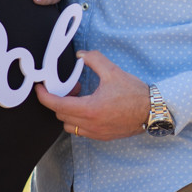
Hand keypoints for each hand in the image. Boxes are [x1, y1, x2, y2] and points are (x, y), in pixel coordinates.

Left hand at [35, 51, 150, 140]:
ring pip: (69, 125)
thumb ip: (94, 60)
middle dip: (59, 100)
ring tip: (80, 99)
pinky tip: (89, 108)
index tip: (39, 89)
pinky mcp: (101, 137)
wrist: (152, 111)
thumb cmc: (134, 92)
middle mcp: (90, 124)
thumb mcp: (113, 72)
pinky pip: (80, 131)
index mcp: (90, 109)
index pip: (57, 104)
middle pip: (60, 115)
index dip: (43, 96)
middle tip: (70, 87)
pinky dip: (78, 120)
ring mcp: (95, 133)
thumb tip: (81, 55)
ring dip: (68, 112)